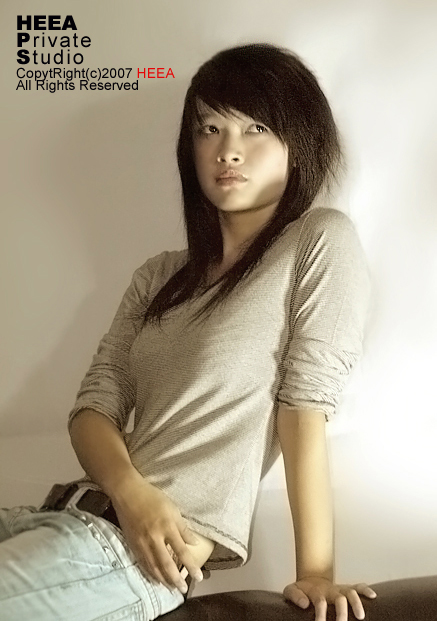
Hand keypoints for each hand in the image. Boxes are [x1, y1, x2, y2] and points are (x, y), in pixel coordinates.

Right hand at [109, 473, 202, 593]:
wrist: (127, 493)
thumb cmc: (152, 498)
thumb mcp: (172, 509)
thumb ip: (183, 528)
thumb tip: (194, 543)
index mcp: (167, 526)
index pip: (182, 551)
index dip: (191, 566)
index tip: (198, 577)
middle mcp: (155, 537)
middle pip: (167, 564)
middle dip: (176, 579)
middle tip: (183, 590)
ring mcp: (142, 542)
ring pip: (154, 567)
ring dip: (163, 580)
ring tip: (172, 588)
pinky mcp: (132, 544)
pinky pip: (143, 563)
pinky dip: (150, 573)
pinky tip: (156, 579)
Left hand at [283, 576, 376, 620]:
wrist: (311, 581)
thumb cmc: (302, 590)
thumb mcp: (291, 590)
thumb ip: (294, 595)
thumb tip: (305, 604)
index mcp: (317, 592)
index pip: (320, 602)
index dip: (320, 614)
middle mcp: (331, 590)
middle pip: (339, 599)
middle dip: (342, 612)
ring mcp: (340, 589)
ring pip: (351, 593)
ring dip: (357, 603)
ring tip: (361, 616)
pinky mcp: (347, 589)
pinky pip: (358, 586)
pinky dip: (366, 589)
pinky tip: (373, 596)